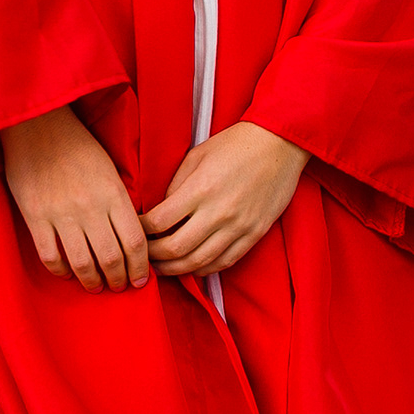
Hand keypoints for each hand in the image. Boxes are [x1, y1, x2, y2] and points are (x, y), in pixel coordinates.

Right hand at [0, 108, 148, 292]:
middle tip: (119, 286)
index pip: (136, 242)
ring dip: (92, 281)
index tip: (140, 280)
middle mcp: (91, 208)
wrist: (38, 125)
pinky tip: (67, 273)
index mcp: (114, 194)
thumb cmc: (78, 145)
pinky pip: (51, 256)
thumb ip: (120, 203)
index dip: (140, 268)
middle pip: (112, 258)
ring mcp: (61, 214)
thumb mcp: (110, 170)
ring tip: (96, 286)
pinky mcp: (35, 217)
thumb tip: (130, 237)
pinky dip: (61, 271)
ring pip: (83, 264)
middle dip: (118, 280)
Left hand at [141, 122, 308, 278]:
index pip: (159, 222)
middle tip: (142, 256)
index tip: (135, 231)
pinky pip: (225, 262)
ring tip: (162, 268)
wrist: (279, 144)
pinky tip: (192, 267)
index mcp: (199, 189)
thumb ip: (176, 186)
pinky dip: (204, 269)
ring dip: (175, 269)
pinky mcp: (254, 234)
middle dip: (153, 257)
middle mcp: (217, 212)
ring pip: (199, 262)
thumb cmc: (235, 144)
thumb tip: (160, 212)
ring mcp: (238, 226)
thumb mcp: (196, 156)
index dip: (141, 231)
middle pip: (175, 249)